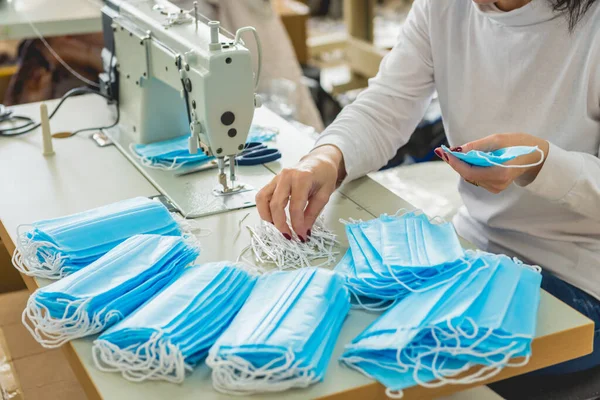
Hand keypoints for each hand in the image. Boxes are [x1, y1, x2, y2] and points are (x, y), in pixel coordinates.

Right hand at [255, 145, 345, 240]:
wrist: (319, 161)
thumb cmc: (324, 176)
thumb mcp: (324, 195)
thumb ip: (312, 213)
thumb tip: (304, 231)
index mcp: (302, 179)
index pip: (295, 207)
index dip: (297, 224)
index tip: (301, 236)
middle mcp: (286, 176)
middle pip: (276, 204)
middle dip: (281, 224)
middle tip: (289, 236)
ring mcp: (276, 178)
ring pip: (263, 199)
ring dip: (267, 216)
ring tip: (278, 226)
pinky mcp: (272, 181)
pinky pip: (262, 196)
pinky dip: (264, 209)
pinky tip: (273, 217)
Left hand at [435, 133, 549, 192]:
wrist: (536, 156)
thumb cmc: (519, 144)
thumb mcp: (499, 139)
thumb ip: (477, 146)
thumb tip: (458, 150)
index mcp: (500, 173)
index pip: (470, 171)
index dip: (455, 162)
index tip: (444, 152)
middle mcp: (497, 184)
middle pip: (468, 175)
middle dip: (456, 163)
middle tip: (445, 151)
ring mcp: (496, 187)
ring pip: (471, 177)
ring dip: (463, 165)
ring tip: (458, 154)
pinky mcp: (495, 187)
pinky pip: (477, 178)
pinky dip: (471, 168)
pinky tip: (471, 160)